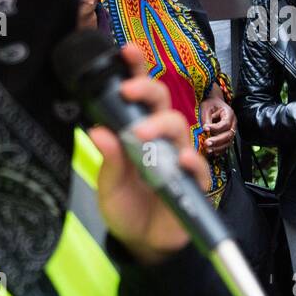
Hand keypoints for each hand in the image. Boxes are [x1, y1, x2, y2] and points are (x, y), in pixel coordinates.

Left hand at [88, 44, 210, 264]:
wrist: (144, 244)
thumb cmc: (127, 207)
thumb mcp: (108, 185)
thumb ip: (108, 160)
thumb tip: (97, 130)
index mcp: (138, 131)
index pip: (139, 95)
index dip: (136, 70)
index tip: (126, 51)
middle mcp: (160, 138)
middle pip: (162, 102)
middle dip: (147, 90)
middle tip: (128, 92)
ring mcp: (178, 157)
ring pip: (179, 126)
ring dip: (160, 125)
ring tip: (141, 134)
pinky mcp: (193, 181)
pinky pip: (198, 165)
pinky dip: (190, 160)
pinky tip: (180, 159)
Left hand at [199, 93, 235, 156]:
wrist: (214, 103)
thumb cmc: (210, 104)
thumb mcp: (206, 107)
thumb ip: (206, 119)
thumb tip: (205, 131)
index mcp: (229, 114)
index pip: (225, 124)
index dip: (215, 128)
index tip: (205, 128)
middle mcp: (233, 123)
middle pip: (229, 135)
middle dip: (217, 140)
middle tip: (206, 143)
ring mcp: (231, 130)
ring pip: (229, 142)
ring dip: (218, 147)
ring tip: (208, 150)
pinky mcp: (227, 136)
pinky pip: (226, 145)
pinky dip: (220, 150)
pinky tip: (213, 152)